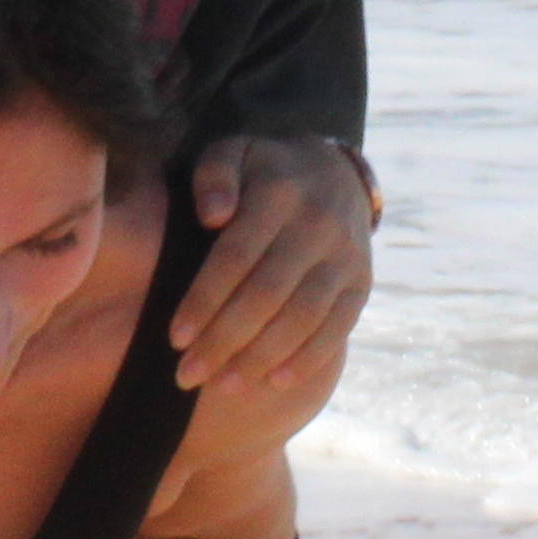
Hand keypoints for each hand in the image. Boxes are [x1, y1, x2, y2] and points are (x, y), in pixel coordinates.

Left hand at [167, 134, 371, 408]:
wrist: (335, 174)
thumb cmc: (262, 172)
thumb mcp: (233, 153)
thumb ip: (213, 175)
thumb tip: (213, 215)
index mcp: (278, 193)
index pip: (236, 256)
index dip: (204, 300)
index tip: (175, 338)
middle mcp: (317, 225)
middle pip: (267, 295)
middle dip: (223, 341)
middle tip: (187, 375)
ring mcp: (345, 257)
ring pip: (302, 317)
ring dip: (260, 358)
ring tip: (223, 385)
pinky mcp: (362, 283)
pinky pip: (337, 328)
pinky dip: (307, 358)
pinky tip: (274, 382)